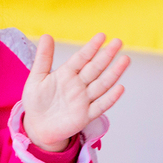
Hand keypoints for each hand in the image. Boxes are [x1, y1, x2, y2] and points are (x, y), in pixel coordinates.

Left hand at [22, 34, 129, 151]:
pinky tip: (120, 88)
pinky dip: (110, 98)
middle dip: (106, 56)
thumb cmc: (36, 101)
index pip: (81, 58)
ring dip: (114, 73)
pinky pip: (100, 106)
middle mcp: (78, 85)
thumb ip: (43, 58)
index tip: (102, 36)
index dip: (91, 48)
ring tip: (125, 60)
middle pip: (95, 68)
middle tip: (118, 42)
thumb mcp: (37, 78)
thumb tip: (46, 35)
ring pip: (101, 84)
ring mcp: (83, 100)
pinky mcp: (85, 116)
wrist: (37, 127)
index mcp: (66, 74)